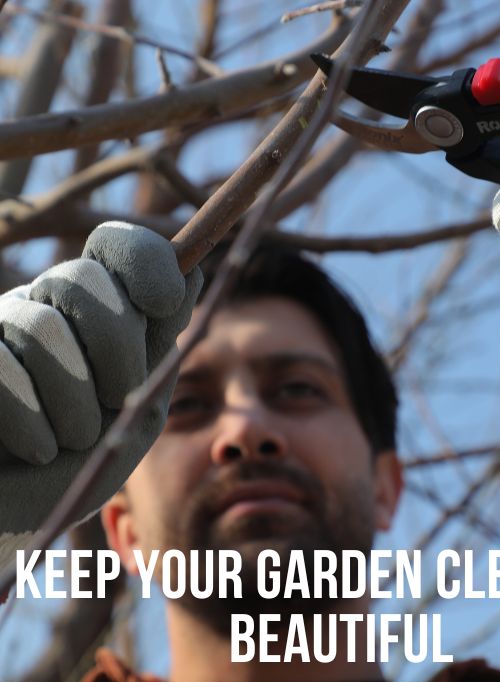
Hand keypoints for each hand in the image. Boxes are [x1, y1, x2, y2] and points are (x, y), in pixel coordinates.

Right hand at [0, 222, 201, 567]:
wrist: (30, 518)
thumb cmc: (90, 462)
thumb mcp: (141, 404)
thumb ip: (161, 343)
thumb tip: (192, 269)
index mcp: (96, 311)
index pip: (117, 245)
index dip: (145, 261)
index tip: (165, 303)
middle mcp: (42, 307)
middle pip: (84, 278)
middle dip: (117, 347)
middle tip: (118, 398)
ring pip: (43, 328)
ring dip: (76, 402)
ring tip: (76, 438)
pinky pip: (0, 368)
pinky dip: (34, 423)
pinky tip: (39, 449)